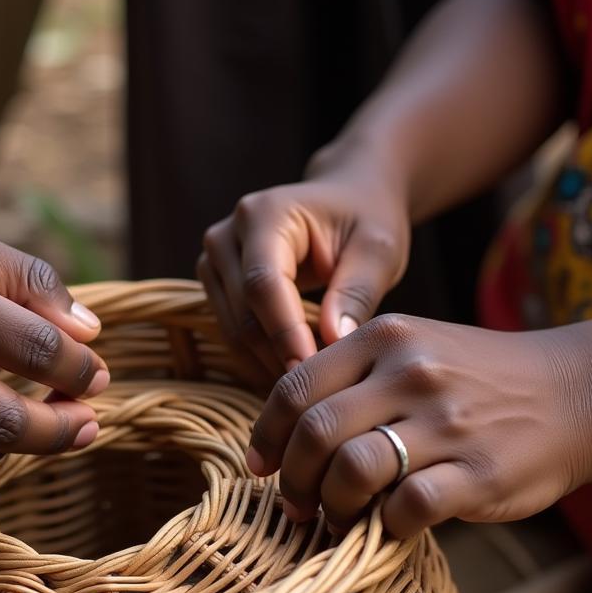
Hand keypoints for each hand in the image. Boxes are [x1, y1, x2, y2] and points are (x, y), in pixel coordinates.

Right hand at [196, 142, 409, 382]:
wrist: (345, 201)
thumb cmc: (365, 220)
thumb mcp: (378, 249)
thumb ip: (356, 292)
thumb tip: (333, 341)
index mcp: (264, 215)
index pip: (263, 284)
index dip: (285, 332)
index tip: (314, 370)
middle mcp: (225, 236)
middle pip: (243, 314)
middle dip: (280, 355)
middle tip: (322, 391)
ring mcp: (213, 262)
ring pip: (233, 331)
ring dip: (270, 363)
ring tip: (314, 384)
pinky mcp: (215, 287)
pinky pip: (233, 335)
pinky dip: (262, 358)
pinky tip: (296, 374)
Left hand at [245, 314, 591, 536]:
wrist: (578, 392)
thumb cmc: (479, 379)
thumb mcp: (415, 348)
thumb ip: (353, 376)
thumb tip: (285, 433)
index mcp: (386, 338)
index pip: (294, 388)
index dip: (266, 435)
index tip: (260, 465)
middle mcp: (412, 373)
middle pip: (314, 432)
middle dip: (293, 479)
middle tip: (296, 503)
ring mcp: (447, 422)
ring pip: (352, 470)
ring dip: (331, 505)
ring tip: (337, 518)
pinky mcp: (478, 471)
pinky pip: (407, 507)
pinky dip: (384, 526)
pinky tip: (388, 526)